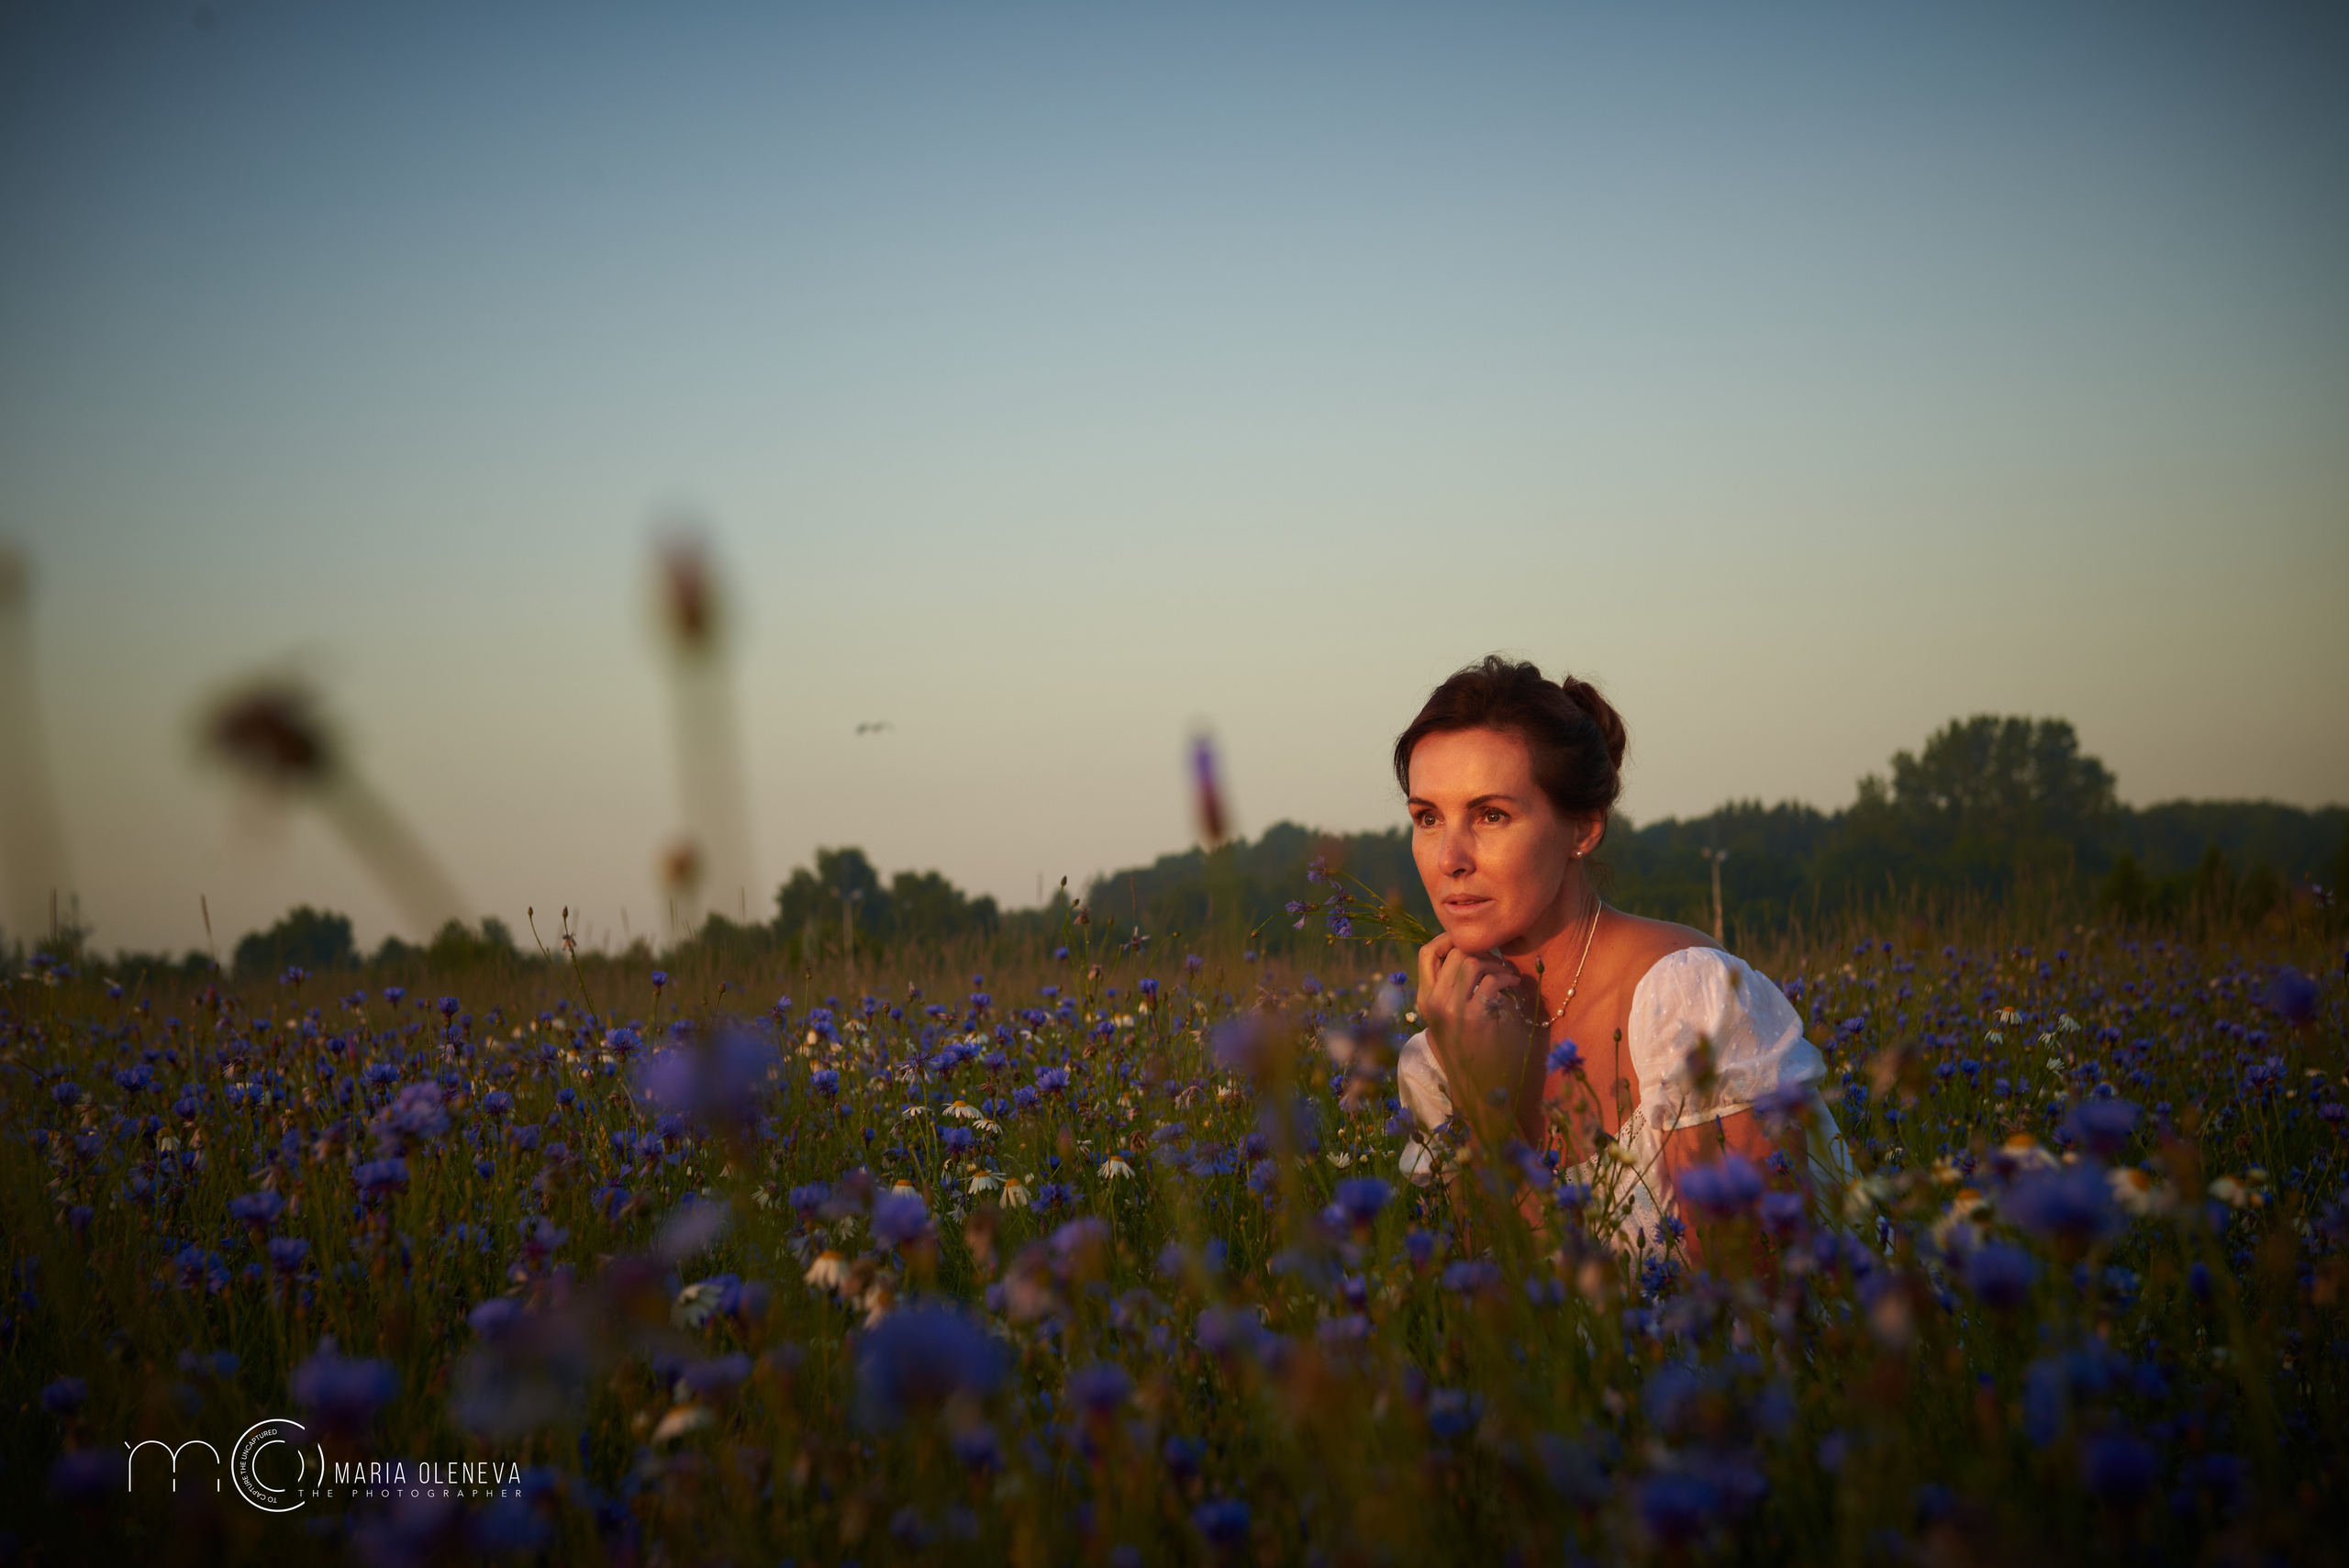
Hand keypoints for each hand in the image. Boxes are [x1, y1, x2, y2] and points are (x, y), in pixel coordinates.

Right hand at [1416, 933, 1537, 1149]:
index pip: (1426, 953)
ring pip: (1474, 962)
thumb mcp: (1447, 1026)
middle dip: (1481, 951)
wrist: (1482, 1097)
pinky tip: (1514, 988)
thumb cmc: (1471, 1060)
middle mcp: (1433, 1004)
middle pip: (1454, 952)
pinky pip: (1493, 981)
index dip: (1450, 940)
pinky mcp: (1477, 1018)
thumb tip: (1461, 959)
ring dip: (1497, 964)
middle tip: (1497, 962)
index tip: (1474, 946)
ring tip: (1508, 976)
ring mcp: (1453, 1011)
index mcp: (1424, 1002)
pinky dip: (1508, 979)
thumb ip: (1447, 995)